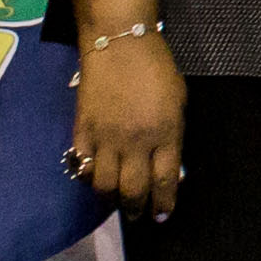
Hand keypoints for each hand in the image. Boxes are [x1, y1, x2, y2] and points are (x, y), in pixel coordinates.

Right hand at [64, 28, 185, 217]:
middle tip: (138, 216)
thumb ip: (173, 136)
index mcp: (165, 133)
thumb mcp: (178, 101)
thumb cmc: (157, 69)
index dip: (163, 203)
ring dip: (112, 198)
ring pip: (104, 185)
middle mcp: (135, 142)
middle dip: (136, 209)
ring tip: (117, 199)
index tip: (162, 216)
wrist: (120, 44)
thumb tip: (169, 167)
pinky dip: (88, 177)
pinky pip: (82, 165)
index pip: (164, 181)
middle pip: (133, 190)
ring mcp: (106, 138)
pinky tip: (95, 177)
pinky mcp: (82, 131)